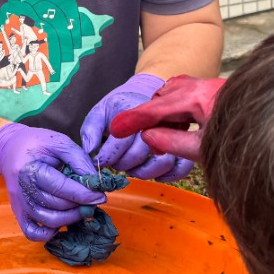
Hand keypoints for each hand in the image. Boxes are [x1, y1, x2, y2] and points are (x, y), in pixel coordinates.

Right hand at [0, 122, 105, 242]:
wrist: (9, 148)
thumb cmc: (36, 143)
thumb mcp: (60, 143)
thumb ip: (79, 160)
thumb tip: (96, 182)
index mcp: (30, 169)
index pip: (60, 187)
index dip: (83, 194)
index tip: (100, 195)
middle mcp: (22, 189)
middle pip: (56, 205)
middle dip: (80, 205)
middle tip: (93, 200)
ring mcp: (19, 203)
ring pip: (48, 221)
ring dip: (70, 218)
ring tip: (81, 208)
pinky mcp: (18, 212)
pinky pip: (32, 232)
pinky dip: (49, 233)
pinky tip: (61, 221)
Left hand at [79, 74, 193, 181]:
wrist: (144, 97)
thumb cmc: (120, 108)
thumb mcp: (100, 112)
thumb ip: (91, 130)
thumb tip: (90, 150)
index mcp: (135, 111)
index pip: (122, 139)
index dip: (108, 155)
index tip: (100, 161)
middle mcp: (158, 121)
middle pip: (141, 153)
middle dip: (123, 164)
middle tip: (116, 164)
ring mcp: (174, 133)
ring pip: (162, 163)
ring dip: (143, 172)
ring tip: (131, 168)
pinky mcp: (183, 145)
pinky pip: (182, 167)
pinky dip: (167, 176)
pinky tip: (153, 174)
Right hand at [108, 75, 224, 163]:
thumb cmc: (247, 141)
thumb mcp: (206, 149)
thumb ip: (174, 142)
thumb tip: (148, 137)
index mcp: (198, 98)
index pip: (157, 108)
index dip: (133, 119)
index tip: (115, 129)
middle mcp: (202, 87)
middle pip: (163, 96)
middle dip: (148, 114)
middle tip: (139, 137)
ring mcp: (210, 87)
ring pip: (174, 94)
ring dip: (163, 112)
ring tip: (159, 136)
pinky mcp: (217, 93)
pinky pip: (187, 95)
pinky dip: (177, 109)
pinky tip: (179, 128)